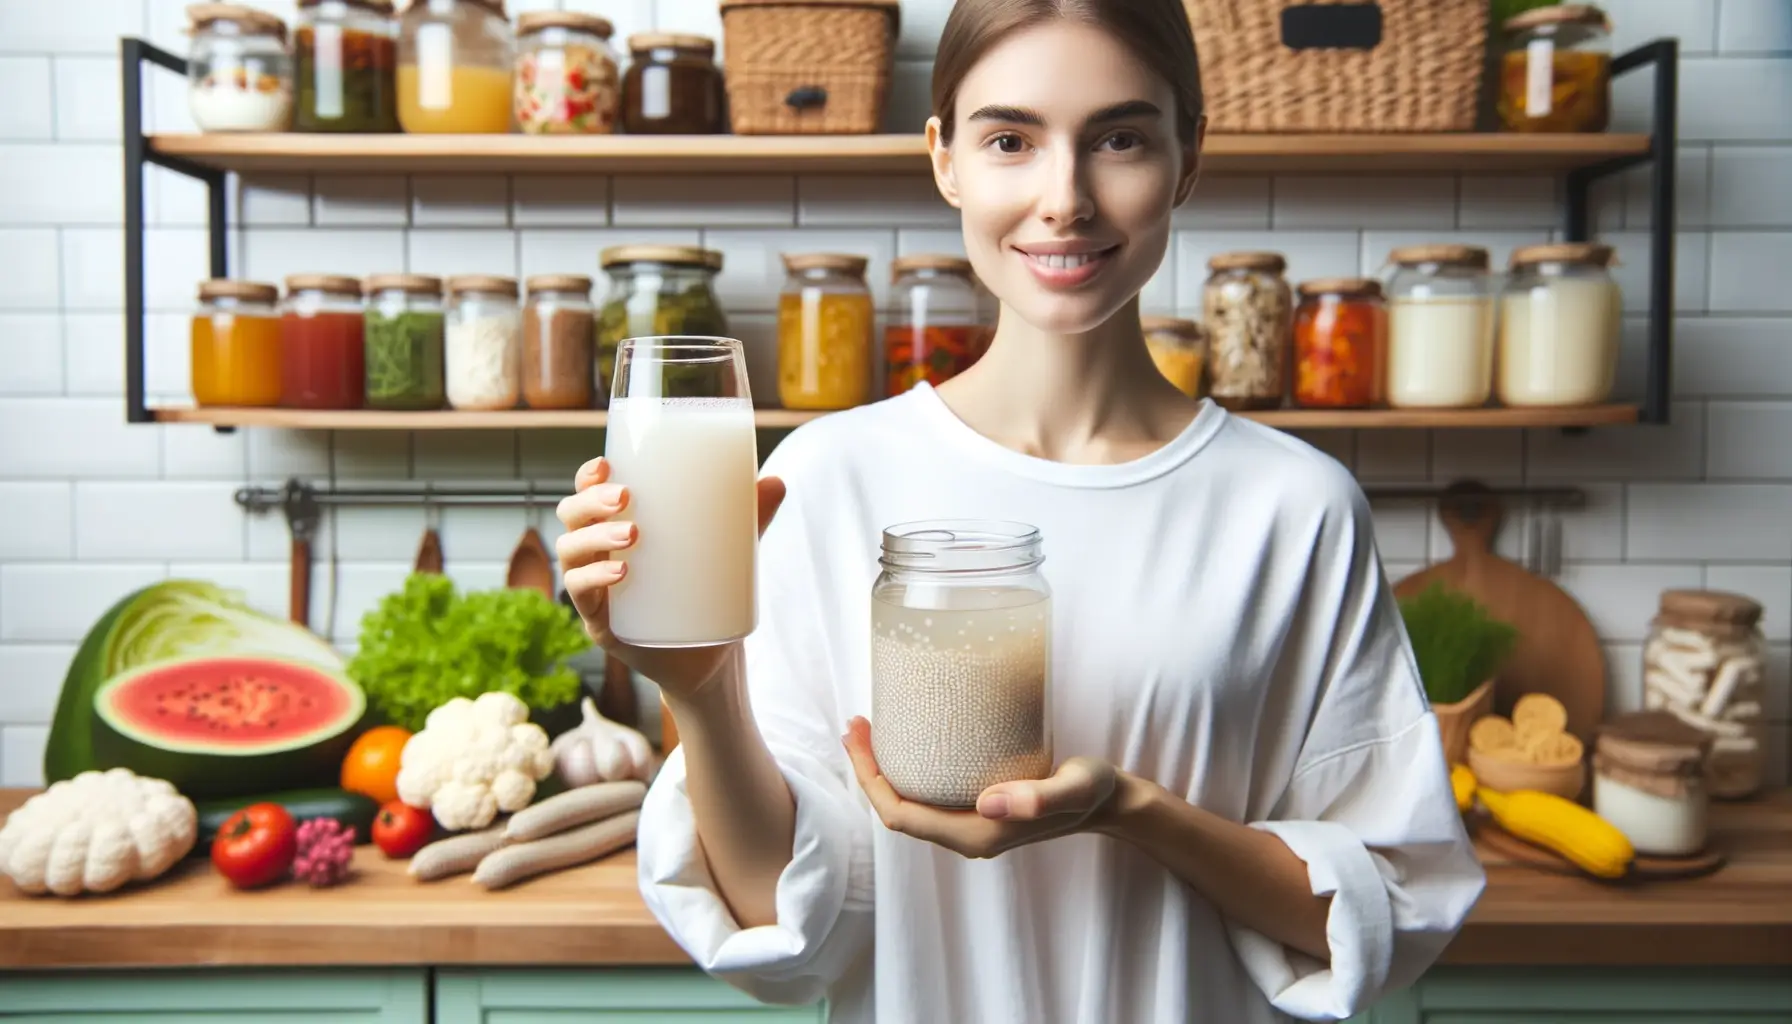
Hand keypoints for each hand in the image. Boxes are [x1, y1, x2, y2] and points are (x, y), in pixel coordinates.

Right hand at [556, 455, 785, 696]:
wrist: (708, 660)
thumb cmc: (707, 593)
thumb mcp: (729, 552)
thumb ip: (751, 518)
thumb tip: (778, 481)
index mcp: (617, 529)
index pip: (587, 494)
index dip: (587, 476)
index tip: (607, 464)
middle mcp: (597, 556)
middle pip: (571, 517)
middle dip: (590, 501)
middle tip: (626, 497)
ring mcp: (595, 590)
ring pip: (570, 553)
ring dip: (595, 537)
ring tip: (633, 534)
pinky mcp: (601, 624)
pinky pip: (580, 596)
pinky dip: (593, 579)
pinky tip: (620, 571)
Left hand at [841, 717, 1118, 858]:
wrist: (1110, 803)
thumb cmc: (1093, 791)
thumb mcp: (1074, 787)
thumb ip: (1039, 798)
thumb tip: (989, 804)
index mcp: (976, 835)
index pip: (901, 815)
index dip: (870, 780)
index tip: (858, 734)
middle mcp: (966, 837)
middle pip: (897, 811)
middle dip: (868, 771)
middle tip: (855, 724)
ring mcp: (970, 827)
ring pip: (909, 805)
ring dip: (883, 772)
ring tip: (870, 730)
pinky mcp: (977, 812)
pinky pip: (926, 798)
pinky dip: (906, 772)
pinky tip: (906, 742)